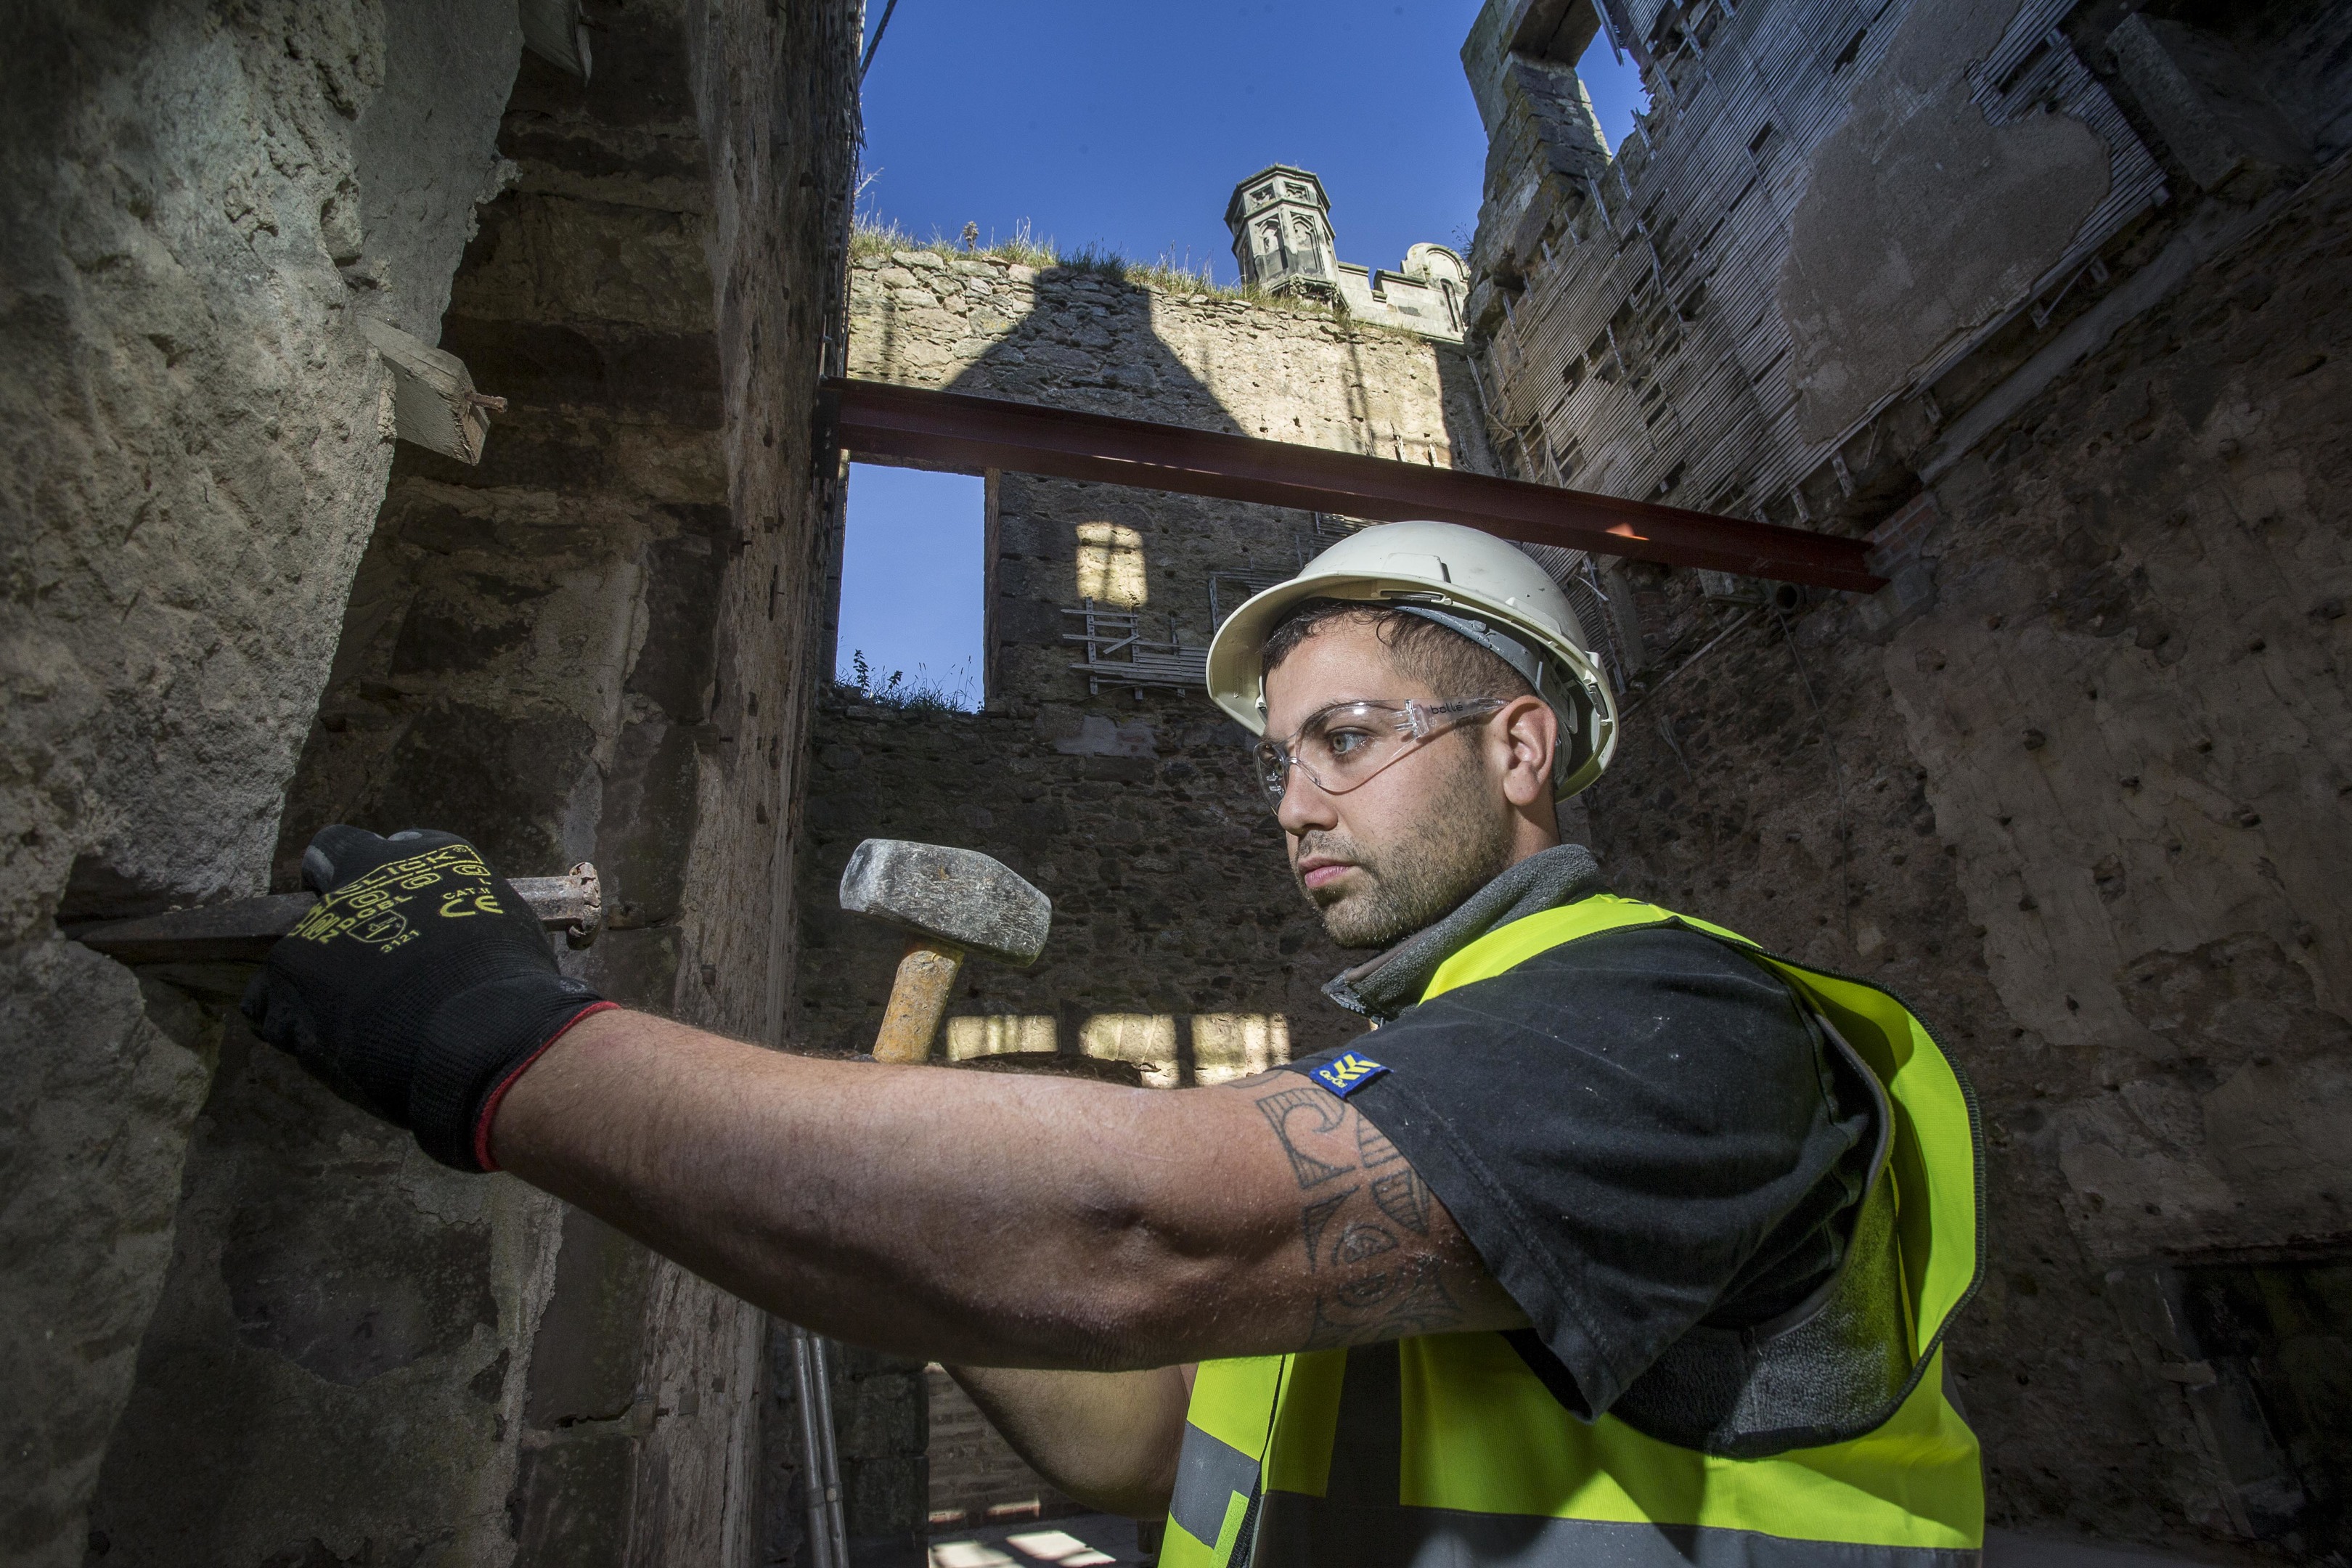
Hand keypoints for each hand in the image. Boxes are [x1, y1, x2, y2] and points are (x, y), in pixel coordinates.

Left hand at [241, 825, 608, 1170]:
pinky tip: (329, 1044)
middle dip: (339, 920)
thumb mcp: (502, 922)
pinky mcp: (288, 977)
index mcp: (427, 856)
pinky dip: (293, 1023)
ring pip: (298, 950)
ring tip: (353, 1023)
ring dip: (317, 980)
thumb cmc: (511, 984)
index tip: (379, 904)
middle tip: (359, 965)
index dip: (367, 873)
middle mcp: (366, 875)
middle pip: (327, 882)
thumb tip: (448, 931)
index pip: (376, 845)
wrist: (482, 1033)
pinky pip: (270, 1004)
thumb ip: (458, 912)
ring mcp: (321, 924)